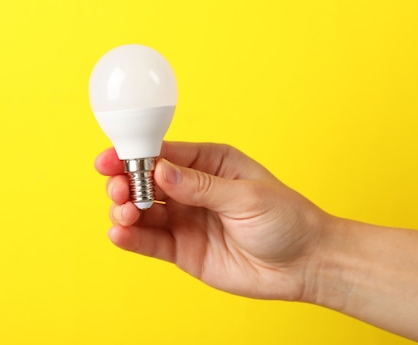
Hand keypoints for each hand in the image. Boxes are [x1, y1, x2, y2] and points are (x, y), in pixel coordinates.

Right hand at [95, 141, 329, 300]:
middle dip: (125, 182)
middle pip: (146, 181)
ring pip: (143, 211)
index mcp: (210, 164)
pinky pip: (151, 242)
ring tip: (125, 214)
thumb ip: (201, 186)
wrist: (306, 264)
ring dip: (125, 210)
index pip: (164, 154)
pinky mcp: (183, 250)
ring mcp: (185, 220)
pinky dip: (131, 239)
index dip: (135, 155)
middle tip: (118, 190)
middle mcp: (192, 189)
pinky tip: (119, 234)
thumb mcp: (246, 195)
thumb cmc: (286, 219)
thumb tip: (160, 170)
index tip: (111, 159)